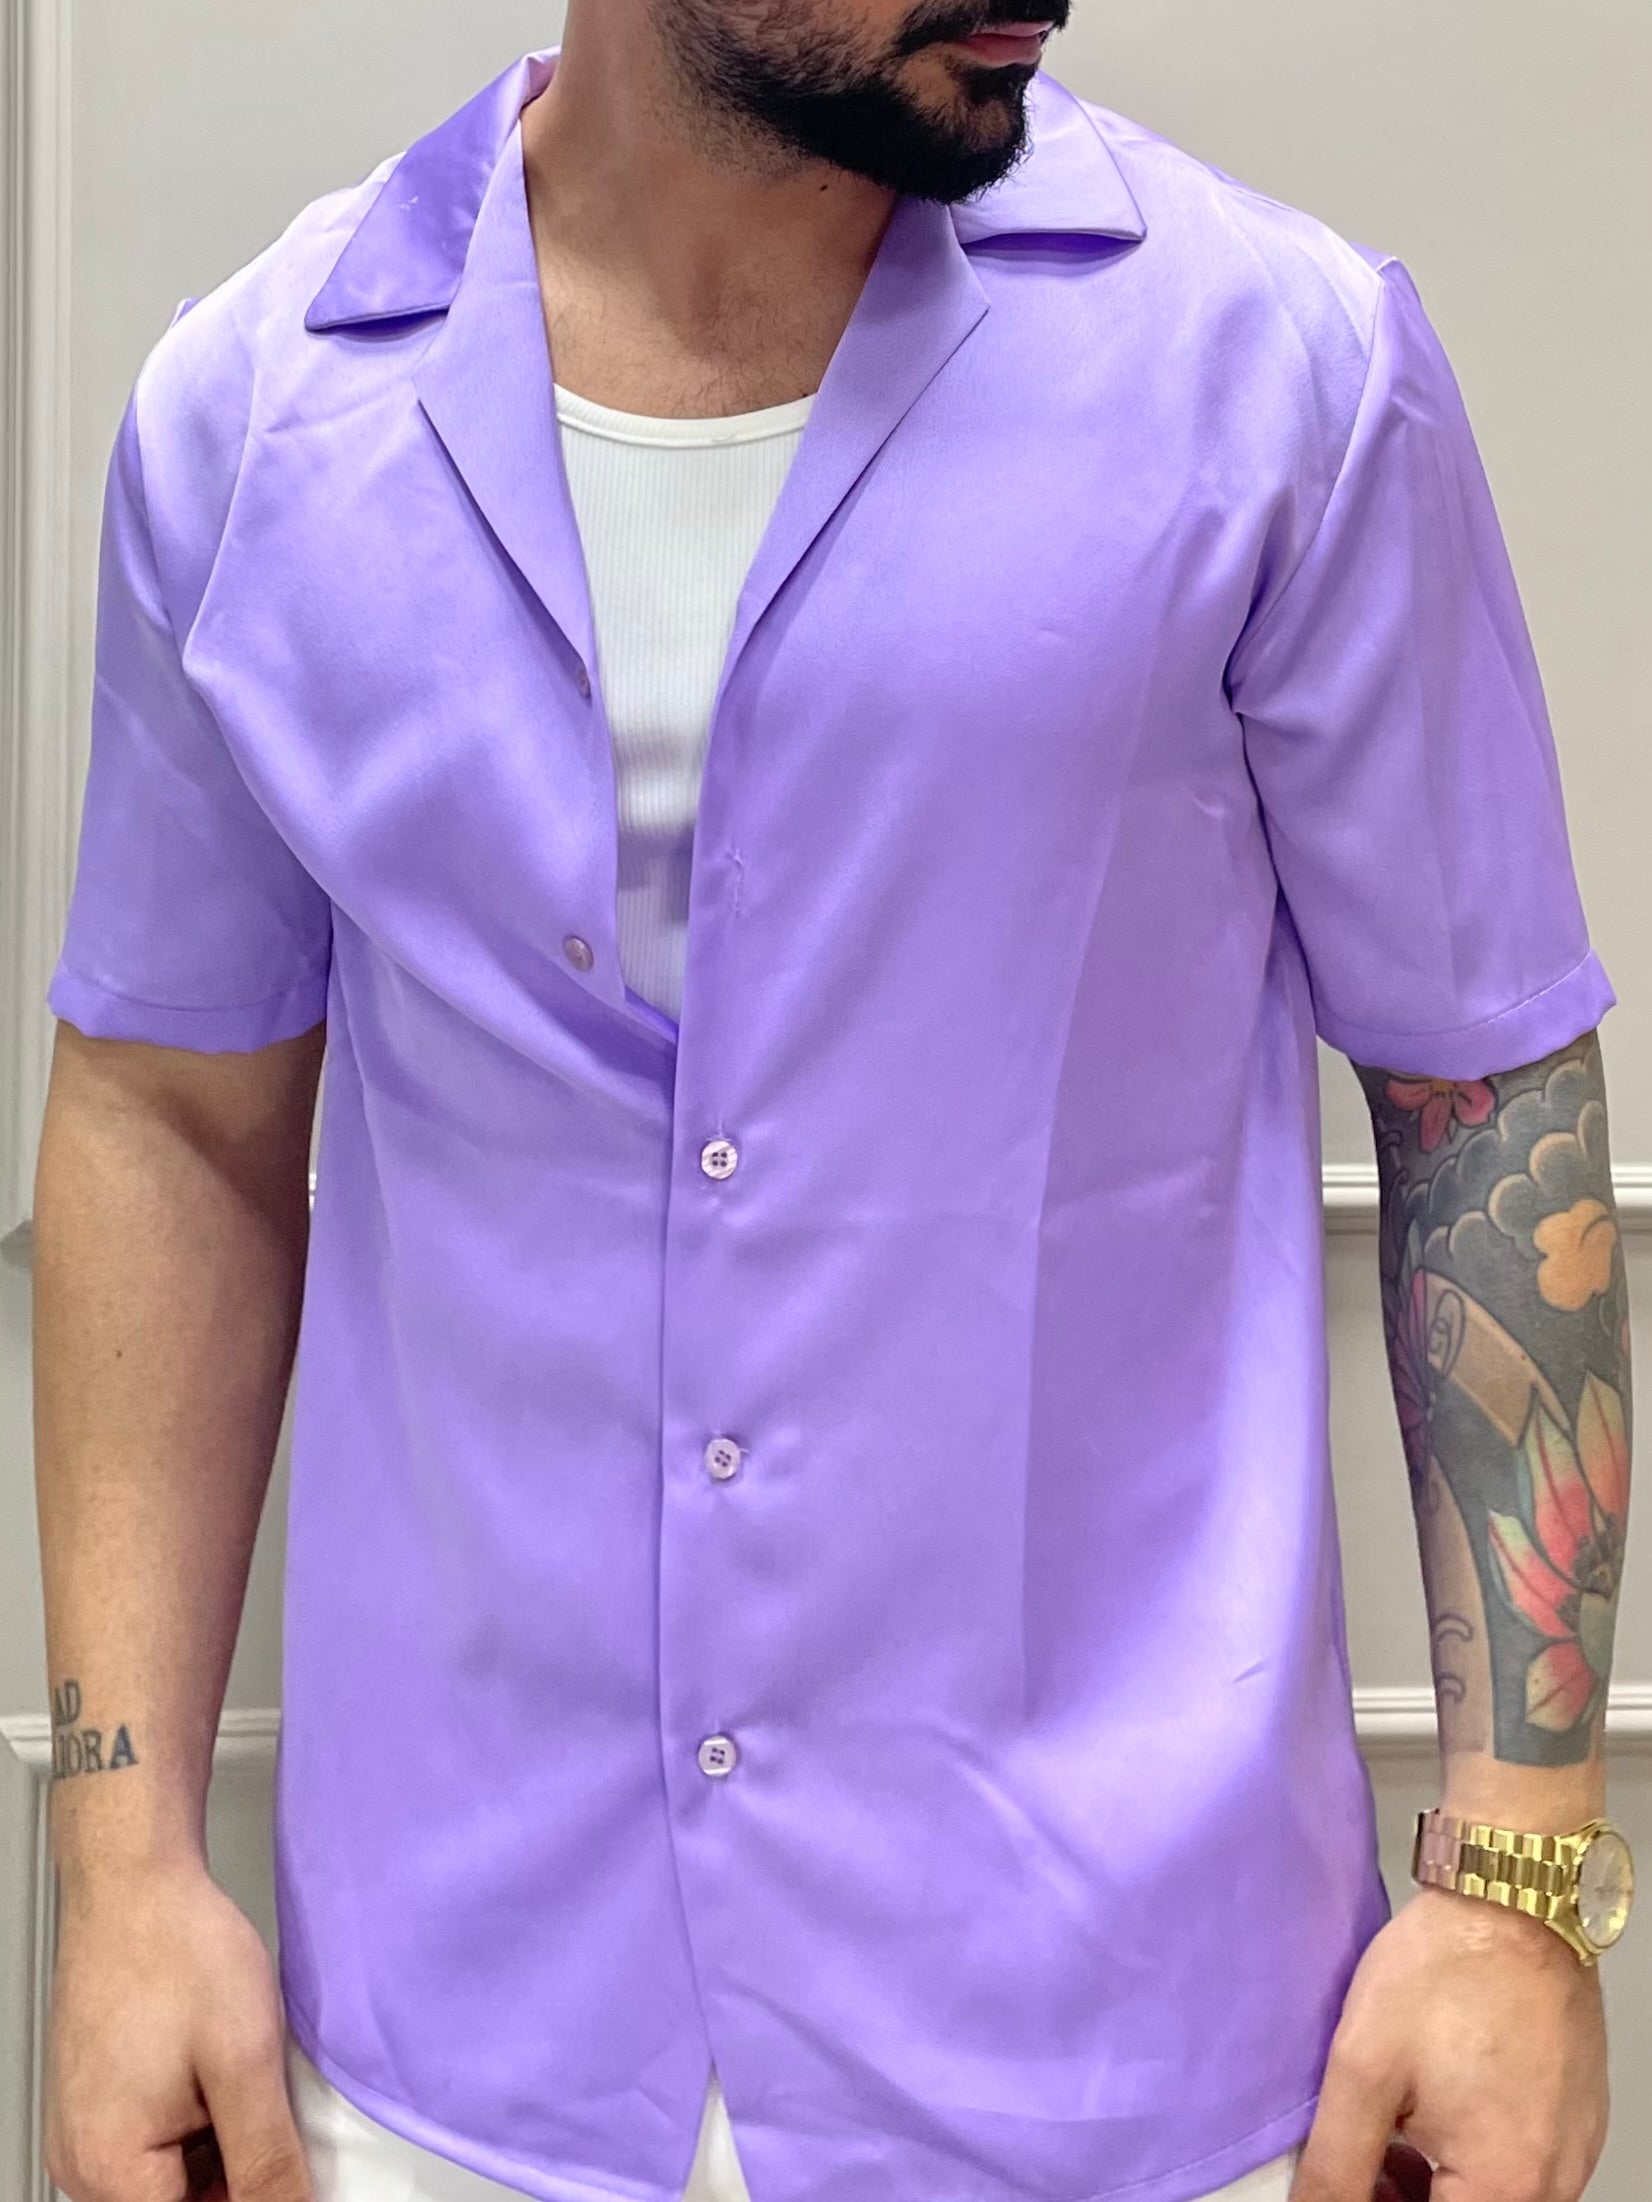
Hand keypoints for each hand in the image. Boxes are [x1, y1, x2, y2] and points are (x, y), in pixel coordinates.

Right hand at [43, 1853, 313, 2201]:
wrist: (134, 1881)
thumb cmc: (175, 1950)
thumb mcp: (244, 2062)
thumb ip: (267, 2160)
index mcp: (109, 2171)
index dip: (257, 2200)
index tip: (281, 2156)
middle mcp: (84, 2164)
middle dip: (239, 2173)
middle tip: (270, 2105)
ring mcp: (88, 2134)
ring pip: (175, 2179)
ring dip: (223, 2146)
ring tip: (243, 2076)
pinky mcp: (100, 2105)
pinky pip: (158, 2144)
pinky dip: (202, 2119)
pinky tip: (223, 2070)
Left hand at [1289, 1885, 1608, 2201]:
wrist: (1511, 1898)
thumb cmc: (1444, 1972)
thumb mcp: (1364, 2069)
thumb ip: (1337, 2164)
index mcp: (1505, 2186)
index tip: (1351, 2180)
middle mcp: (1555, 2184)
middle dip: (1404, 2198)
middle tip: (1362, 2161)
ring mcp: (1574, 2151)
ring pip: (1494, 2197)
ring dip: (1438, 2185)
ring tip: (1391, 2135)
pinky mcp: (1578, 2119)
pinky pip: (1523, 2168)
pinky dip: (1475, 2159)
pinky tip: (1434, 2114)